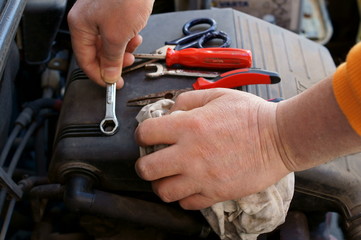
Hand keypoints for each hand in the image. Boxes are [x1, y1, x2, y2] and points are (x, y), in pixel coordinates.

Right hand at [68, 0, 153, 87]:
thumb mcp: (117, 35)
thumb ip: (112, 58)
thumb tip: (109, 75)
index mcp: (80, 25)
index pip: (84, 59)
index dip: (98, 75)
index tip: (112, 85)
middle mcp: (87, 19)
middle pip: (97, 51)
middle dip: (113, 61)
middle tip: (126, 66)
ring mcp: (100, 14)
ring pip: (108, 42)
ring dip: (122, 50)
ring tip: (133, 48)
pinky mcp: (114, 11)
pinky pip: (117, 32)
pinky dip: (126, 38)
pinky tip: (136, 35)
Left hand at [135, 89, 289, 209]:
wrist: (280, 138)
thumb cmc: (251, 115)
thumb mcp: (217, 95)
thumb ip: (188, 100)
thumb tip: (170, 110)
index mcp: (188, 127)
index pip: (145, 134)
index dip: (142, 135)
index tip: (148, 137)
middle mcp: (190, 154)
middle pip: (146, 169)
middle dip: (144, 164)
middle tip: (153, 160)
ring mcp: (202, 177)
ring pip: (163, 192)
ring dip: (161, 184)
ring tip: (169, 176)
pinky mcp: (216, 193)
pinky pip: (187, 203)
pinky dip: (183, 197)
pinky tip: (189, 185)